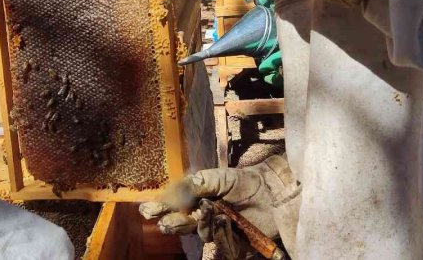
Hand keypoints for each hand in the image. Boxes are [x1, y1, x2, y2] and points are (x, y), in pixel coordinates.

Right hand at [138, 162, 281, 239]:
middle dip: (172, 223)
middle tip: (168, 221)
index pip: (174, 206)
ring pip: (200, 234)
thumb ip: (198, 184)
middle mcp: (204, 216)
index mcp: (198, 199)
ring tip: (211, 211)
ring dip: (203, 224)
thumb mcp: (221, 177)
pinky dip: (220, 234)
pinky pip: (220, 245)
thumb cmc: (247, 181)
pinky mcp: (233, 244)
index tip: (148, 209)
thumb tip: (178, 194)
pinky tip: (225, 221)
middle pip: (180, 225)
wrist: (275, 192)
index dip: (160, 209)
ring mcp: (218, 231)